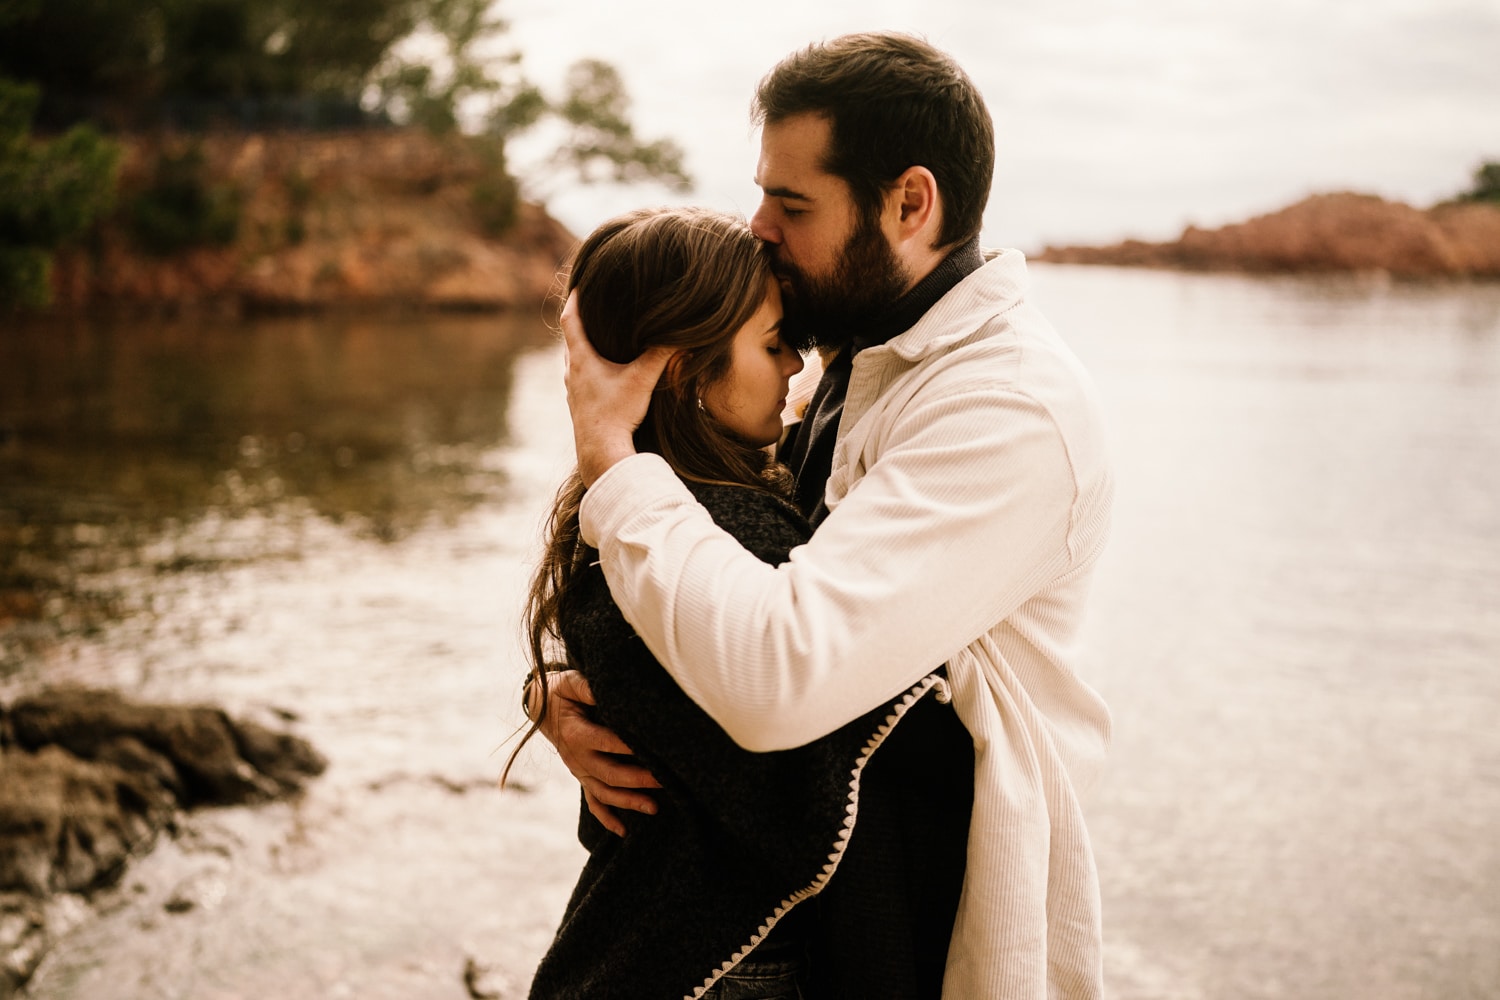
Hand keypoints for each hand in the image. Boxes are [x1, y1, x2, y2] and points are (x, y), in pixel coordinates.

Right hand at [536, 669, 660, 836]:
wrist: (541, 709)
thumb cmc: (561, 693)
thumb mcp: (570, 683)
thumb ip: (587, 687)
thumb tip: (606, 690)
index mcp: (576, 735)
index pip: (605, 743)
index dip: (628, 747)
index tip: (653, 748)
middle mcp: (577, 758)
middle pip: (609, 774)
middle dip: (638, 780)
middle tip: (665, 781)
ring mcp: (579, 771)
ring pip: (604, 793)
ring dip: (628, 802)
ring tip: (654, 808)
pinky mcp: (582, 777)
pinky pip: (593, 802)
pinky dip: (607, 818)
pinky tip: (624, 831)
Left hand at [559, 290, 674, 485]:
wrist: (601, 453)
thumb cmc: (617, 415)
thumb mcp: (642, 380)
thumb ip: (661, 355)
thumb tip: (682, 334)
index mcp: (582, 359)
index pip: (570, 319)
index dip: (574, 298)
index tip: (579, 283)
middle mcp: (573, 372)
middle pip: (571, 338)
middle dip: (581, 320)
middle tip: (594, 305)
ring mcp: (574, 391)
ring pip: (575, 360)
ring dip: (584, 346)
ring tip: (600, 336)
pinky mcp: (579, 406)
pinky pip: (581, 378)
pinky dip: (589, 368)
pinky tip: (604, 374)